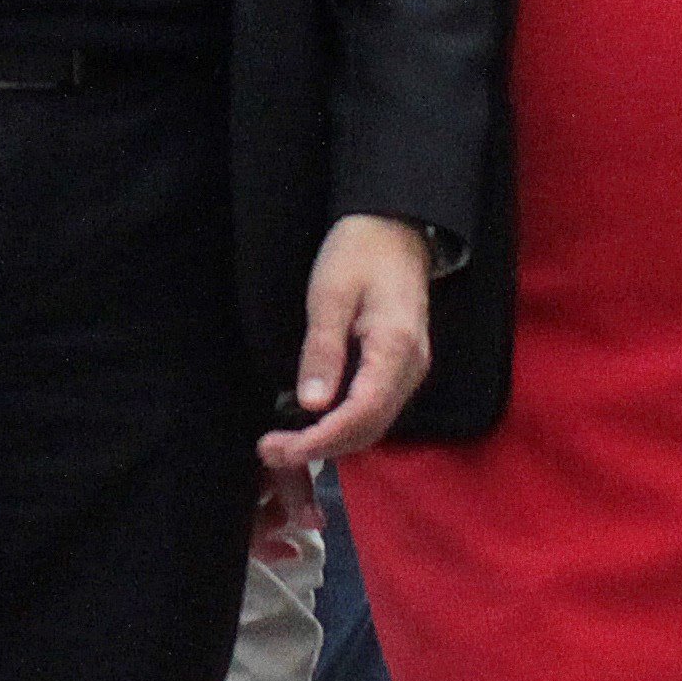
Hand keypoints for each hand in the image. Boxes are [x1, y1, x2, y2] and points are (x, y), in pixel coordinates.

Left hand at [258, 215, 434, 511]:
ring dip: (331, 442)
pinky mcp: (398, 370)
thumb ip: (322, 351)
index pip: (362, 413)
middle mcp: (410, 368)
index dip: (323, 439)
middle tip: (270, 450)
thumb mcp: (329, 295)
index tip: (283, 448)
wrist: (394, 230)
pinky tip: (311, 426)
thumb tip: (310, 405)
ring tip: (283, 445)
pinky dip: (343, 426)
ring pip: (373, 424)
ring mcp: (409, 371)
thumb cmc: (360, 253)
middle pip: (369, 428)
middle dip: (322, 447)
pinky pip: (373, 410)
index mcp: (396, 348)